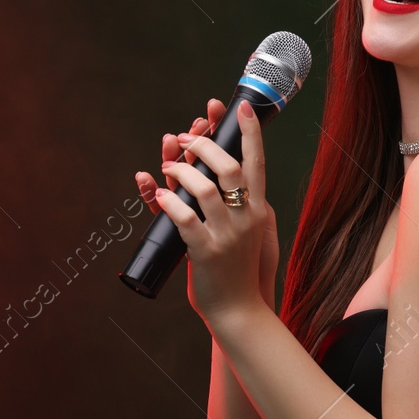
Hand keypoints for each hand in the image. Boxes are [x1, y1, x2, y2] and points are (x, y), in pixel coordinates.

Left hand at [133, 98, 274, 324]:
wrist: (240, 311)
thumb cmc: (239, 270)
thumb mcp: (250, 232)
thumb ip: (238, 205)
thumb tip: (215, 174)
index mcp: (259, 210)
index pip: (257, 163)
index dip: (250, 133)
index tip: (239, 107)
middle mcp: (247, 218)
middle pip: (229, 167)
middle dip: (203, 145)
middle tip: (182, 138)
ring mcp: (227, 235)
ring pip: (204, 190)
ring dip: (181, 171)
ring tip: (166, 166)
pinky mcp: (206, 252)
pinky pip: (184, 219)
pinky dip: (168, 202)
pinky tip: (159, 194)